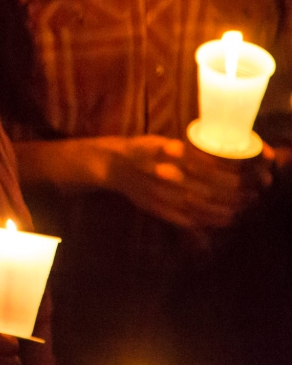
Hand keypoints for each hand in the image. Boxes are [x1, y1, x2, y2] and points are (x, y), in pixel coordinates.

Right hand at [105, 135, 271, 229]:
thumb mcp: (162, 142)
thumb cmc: (140, 150)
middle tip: (251, 196)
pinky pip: (187, 220)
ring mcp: (163, 197)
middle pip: (210, 191)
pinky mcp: (159, 210)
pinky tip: (221, 220)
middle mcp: (168, 178)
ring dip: (225, 211)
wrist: (112, 165)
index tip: (248, 178)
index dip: (232, 177)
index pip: (210, 171)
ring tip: (241, 210)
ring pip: (202, 208)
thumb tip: (218, 156)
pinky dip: (207, 222)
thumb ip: (187, 150)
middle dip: (234, 196)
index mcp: (171, 158)